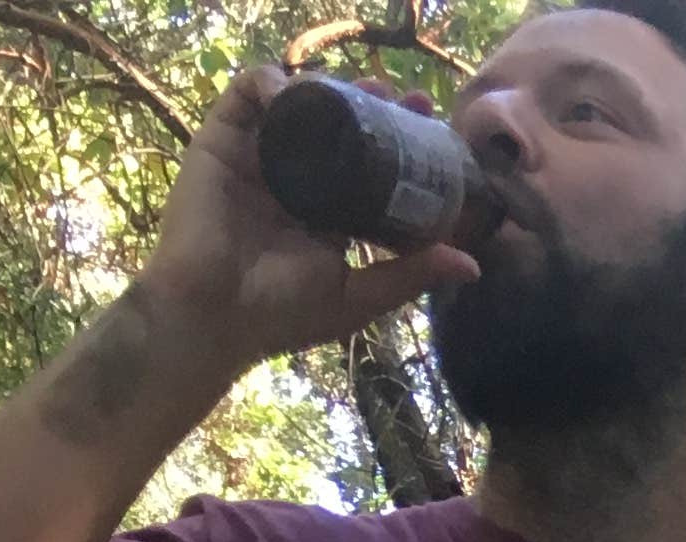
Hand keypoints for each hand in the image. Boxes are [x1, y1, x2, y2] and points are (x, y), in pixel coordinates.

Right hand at [136, 64, 478, 382]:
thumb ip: (408, 275)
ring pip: (299, 100)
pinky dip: (273, 81)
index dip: (399, 136)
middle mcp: (296, 175)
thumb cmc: (281, 315)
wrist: (214, 317)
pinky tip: (298, 90)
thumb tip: (472, 265)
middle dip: (372, 102)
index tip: (430, 120)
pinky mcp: (222, 139)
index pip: (368, 159)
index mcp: (327, 209)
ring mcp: (259, 154)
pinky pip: (248, 92)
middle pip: (337, 121)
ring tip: (360, 90)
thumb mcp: (357, 296)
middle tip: (403, 99)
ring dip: (329, 86)